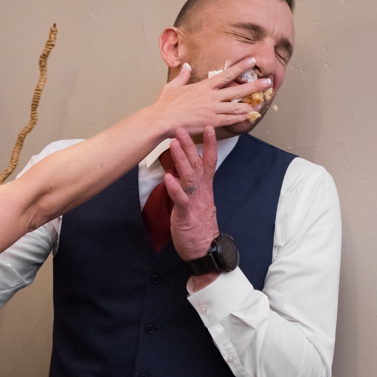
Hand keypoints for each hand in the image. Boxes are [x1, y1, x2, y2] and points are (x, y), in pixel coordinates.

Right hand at [147, 58, 262, 141]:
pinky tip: (249, 116)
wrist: (161, 120)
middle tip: (268, 82)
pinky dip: (241, 118)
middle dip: (254, 86)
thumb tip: (186, 66)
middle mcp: (210, 97)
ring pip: (237, 106)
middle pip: (237, 89)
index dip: (241, 66)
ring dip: (250, 104)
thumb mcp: (172, 86)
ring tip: (261, 102)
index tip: (252, 60)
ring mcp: (212, 109)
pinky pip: (231, 119)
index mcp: (202, 86)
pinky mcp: (211, 122)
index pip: (226, 74)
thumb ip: (182, 76)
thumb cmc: (165, 105)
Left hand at [159, 123, 220, 266]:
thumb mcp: (196, 199)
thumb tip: (182, 168)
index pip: (209, 162)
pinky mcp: (185, 215)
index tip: (207, 127)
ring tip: (173, 144)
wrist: (204, 249)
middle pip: (197, 164)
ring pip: (189, 177)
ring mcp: (194, 202)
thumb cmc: (198, 223)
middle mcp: (201, 191)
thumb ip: (192, 184)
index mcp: (205, 187)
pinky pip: (181, 199)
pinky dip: (175, 188)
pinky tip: (168, 177)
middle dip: (190, 146)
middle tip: (182, 128)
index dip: (209, 145)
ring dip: (181, 160)